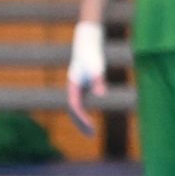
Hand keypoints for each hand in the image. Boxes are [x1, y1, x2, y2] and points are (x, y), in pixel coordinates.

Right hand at [66, 21, 105, 137]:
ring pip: (76, 107)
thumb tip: (101, 95)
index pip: (75, 107)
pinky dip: (86, 111)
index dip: (82, 119)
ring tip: (91, 132)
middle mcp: (74, 87)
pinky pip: (82, 102)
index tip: (92, 128)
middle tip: (91, 136)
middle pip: (73, 110)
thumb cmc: (92, 53)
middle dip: (80, 124)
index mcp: (74, 85)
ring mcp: (77, 86)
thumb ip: (97, 81)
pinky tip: (93, 116)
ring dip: (82, 119)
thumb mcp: (96, 67)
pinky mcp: (83, 84)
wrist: (88, 39)